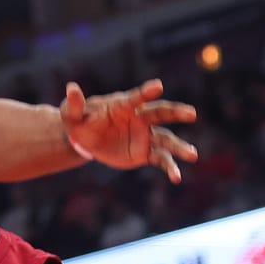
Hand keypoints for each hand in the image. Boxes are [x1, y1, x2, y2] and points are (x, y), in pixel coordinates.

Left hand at [60, 79, 197, 181]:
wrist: (86, 140)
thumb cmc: (79, 121)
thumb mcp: (71, 114)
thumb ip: (73, 104)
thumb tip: (71, 88)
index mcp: (122, 105)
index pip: (135, 98)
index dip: (146, 92)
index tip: (158, 86)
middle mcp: (139, 118)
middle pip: (160, 113)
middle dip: (176, 113)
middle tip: (192, 113)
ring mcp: (144, 135)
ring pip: (166, 139)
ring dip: (179, 147)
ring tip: (193, 155)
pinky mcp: (145, 152)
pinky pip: (160, 159)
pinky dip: (169, 167)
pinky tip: (176, 177)